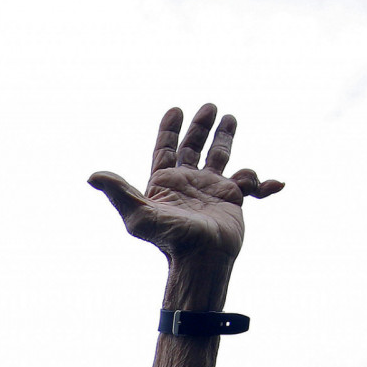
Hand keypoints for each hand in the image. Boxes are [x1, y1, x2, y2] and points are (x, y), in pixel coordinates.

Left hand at [88, 104, 281, 265]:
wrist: (202, 260)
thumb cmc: (170, 239)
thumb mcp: (138, 215)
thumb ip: (118, 192)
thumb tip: (92, 176)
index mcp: (166, 183)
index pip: (166, 150)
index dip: (170, 130)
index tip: (176, 110)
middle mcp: (188, 183)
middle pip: (193, 147)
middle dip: (200, 127)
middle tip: (210, 107)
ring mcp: (211, 190)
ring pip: (220, 157)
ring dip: (225, 138)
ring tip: (231, 118)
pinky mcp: (233, 200)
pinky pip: (250, 184)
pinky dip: (263, 182)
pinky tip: (274, 185)